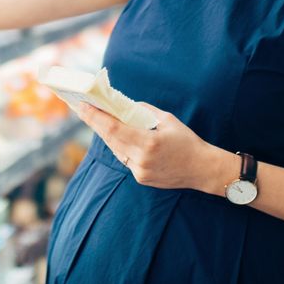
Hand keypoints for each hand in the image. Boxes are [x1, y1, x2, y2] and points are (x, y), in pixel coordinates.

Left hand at [76, 102, 220, 191]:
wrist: (203, 169)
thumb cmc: (187, 141)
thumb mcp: (168, 120)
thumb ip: (144, 112)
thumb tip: (124, 105)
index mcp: (149, 143)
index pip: (114, 129)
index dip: (96, 117)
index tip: (83, 106)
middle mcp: (141, 159)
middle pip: (110, 139)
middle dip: (94, 122)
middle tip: (81, 108)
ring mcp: (140, 171)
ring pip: (115, 149)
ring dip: (104, 134)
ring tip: (93, 117)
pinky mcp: (141, 178)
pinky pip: (124, 158)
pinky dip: (118, 145)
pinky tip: (113, 135)